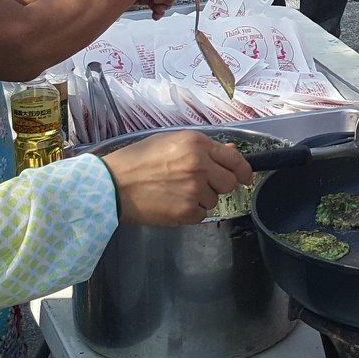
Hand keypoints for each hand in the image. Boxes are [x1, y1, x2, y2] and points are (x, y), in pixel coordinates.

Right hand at [102, 131, 251, 224]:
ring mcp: (195, 190)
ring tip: (174, 191)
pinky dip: (190, 212)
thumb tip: (231, 153)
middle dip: (217, 184)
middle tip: (196, 183)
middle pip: (228, 182)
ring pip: (214, 200)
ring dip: (200, 198)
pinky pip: (202, 215)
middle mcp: (200, 165)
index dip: (243, 170)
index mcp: (197, 144)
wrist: (113, 184)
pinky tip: (171, 203)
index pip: (234, 159)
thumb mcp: (170, 142)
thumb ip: (203, 148)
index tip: (245, 177)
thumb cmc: (137, 160)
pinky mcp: (187, 211)